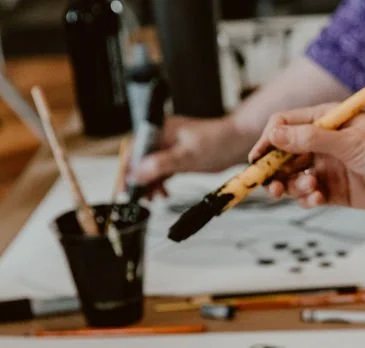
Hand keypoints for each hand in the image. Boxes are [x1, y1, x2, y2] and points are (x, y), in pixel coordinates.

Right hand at [129, 115, 255, 194]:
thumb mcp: (186, 157)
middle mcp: (162, 136)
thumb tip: (137, 174)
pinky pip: (163, 169)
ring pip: (151, 166)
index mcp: (159, 130)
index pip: (133, 150)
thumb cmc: (217, 143)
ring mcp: (170, 145)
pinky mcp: (179, 155)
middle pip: (140, 159)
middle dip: (137, 180)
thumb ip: (159, 165)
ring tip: (151, 199)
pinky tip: (163, 193)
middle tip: (137, 199)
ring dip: (149, 183)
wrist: (239, 141)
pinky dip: (161, 181)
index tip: (124, 189)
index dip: (126, 171)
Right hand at [249, 104, 364, 211]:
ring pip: (295, 178)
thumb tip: (275, 134)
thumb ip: (311, 138)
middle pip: (284, 156)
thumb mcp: (349, 141)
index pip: (284, 126)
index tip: (258, 159)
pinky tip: (318, 198)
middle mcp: (324, 143)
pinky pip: (311, 195)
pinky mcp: (338, 191)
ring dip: (294, 186)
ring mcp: (330, 167)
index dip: (268, 141)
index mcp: (326, 120)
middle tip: (270, 186)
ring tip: (311, 188)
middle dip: (274, 171)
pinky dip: (308, 199)